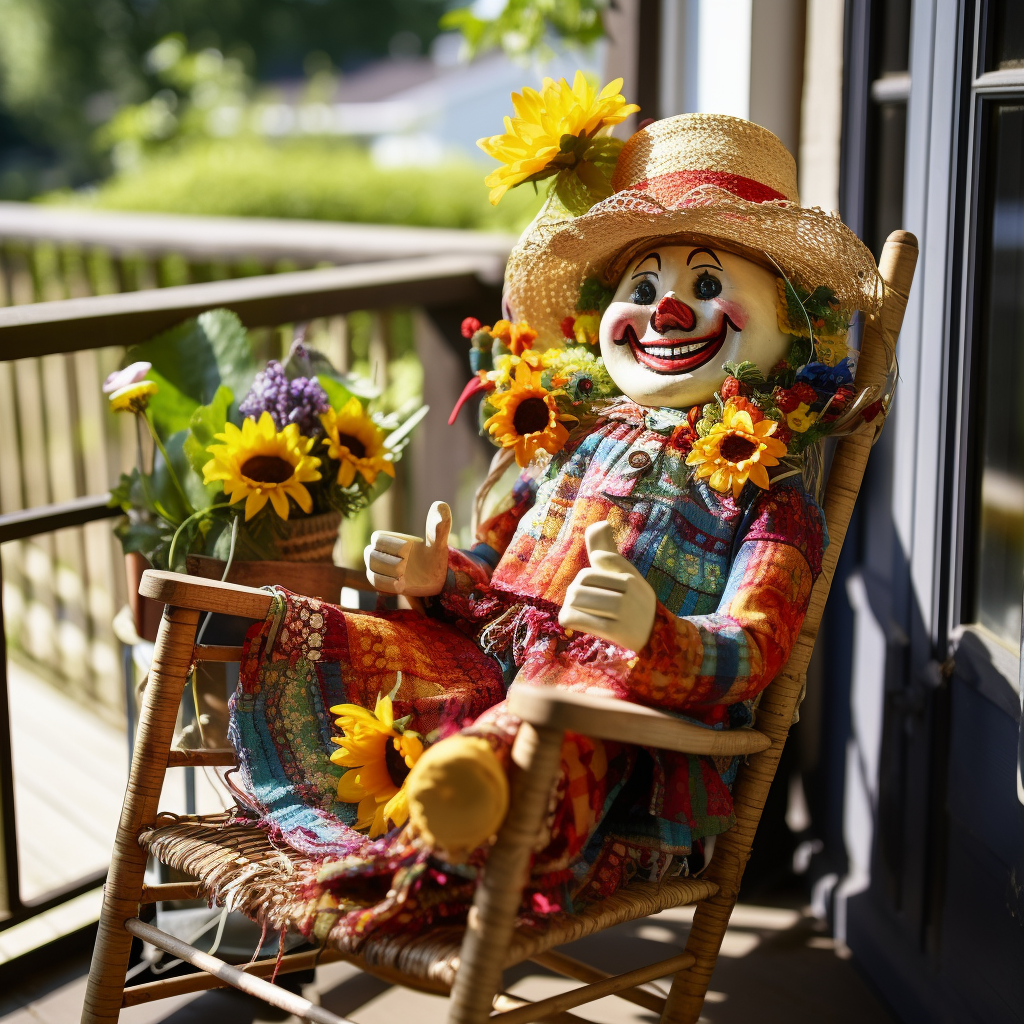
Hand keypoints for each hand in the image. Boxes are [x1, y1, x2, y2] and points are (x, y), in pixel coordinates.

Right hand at [364, 501, 451, 595]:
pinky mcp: (383, 583)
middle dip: (388, 561)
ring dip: (388, 573)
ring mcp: (381, 569)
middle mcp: (382, 553)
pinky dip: (387, 584)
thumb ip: (439, 527)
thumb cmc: (435, 556)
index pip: (377, 538)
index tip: (409, 549)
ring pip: (371, 570)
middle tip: (406, 565)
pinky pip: (376, 583)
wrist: (435, 578)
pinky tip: (402, 584)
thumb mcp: (438, 542)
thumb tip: (441, 504)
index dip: (391, 544)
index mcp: (392, 539)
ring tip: (405, 575)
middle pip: (369, 555)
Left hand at [558, 521, 656, 651]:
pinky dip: (569, 618)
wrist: (656, 637)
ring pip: (576, 598)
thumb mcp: (626, 573)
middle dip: (575, 592)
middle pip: (581, 580)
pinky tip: (574, 622)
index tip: (595, 590)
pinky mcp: (616, 631)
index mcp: (629, 574)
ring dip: (570, 606)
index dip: (587, 577)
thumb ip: (608, 549)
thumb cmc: (633, 601)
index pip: (598, 559)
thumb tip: (600, 523)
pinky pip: (577, 618)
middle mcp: (629, 590)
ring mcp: (623, 611)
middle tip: (583, 604)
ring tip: (579, 612)